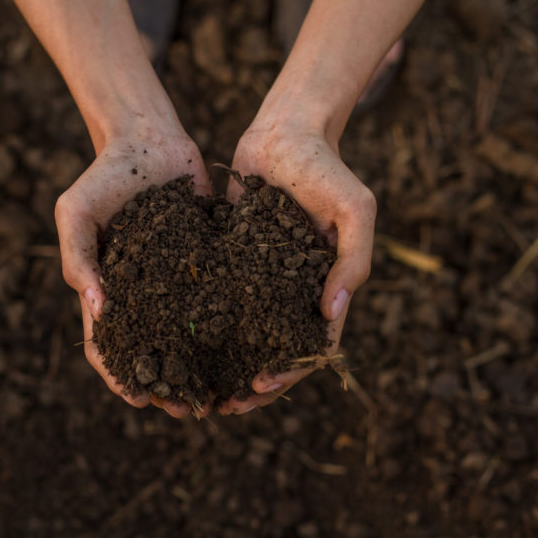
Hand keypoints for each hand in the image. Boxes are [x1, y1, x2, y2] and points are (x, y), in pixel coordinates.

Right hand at [55, 126, 211, 418]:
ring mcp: (175, 278)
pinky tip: (250, 344)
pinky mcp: (207, 260)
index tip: (140, 398)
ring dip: (201, 365)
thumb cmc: (104, 174)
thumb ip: (78, 258)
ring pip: (188, 333)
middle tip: (188, 409)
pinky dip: (229, 324)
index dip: (120, 375)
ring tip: (221, 391)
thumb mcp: (76, 212)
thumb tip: (98, 309)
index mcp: (106, 288)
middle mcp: (142, 290)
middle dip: (167, 383)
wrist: (149, 138)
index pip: (107, 344)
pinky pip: (218, 297)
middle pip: (152, 349)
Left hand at [217, 125, 376, 414]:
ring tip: (201, 386)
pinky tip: (181, 340)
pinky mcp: (233, 259)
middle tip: (226, 405)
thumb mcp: (355, 209)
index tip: (261, 389)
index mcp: (326, 287)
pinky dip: (207, 322)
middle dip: (254, 381)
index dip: (290, 372)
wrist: (285, 132)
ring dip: (228, 361)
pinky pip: (220, 296)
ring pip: (245, 330)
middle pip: (275, 347)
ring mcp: (261, 276)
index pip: (311, 344)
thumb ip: (353, 259)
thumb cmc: (327, 168)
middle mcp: (293, 288)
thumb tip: (332, 315)